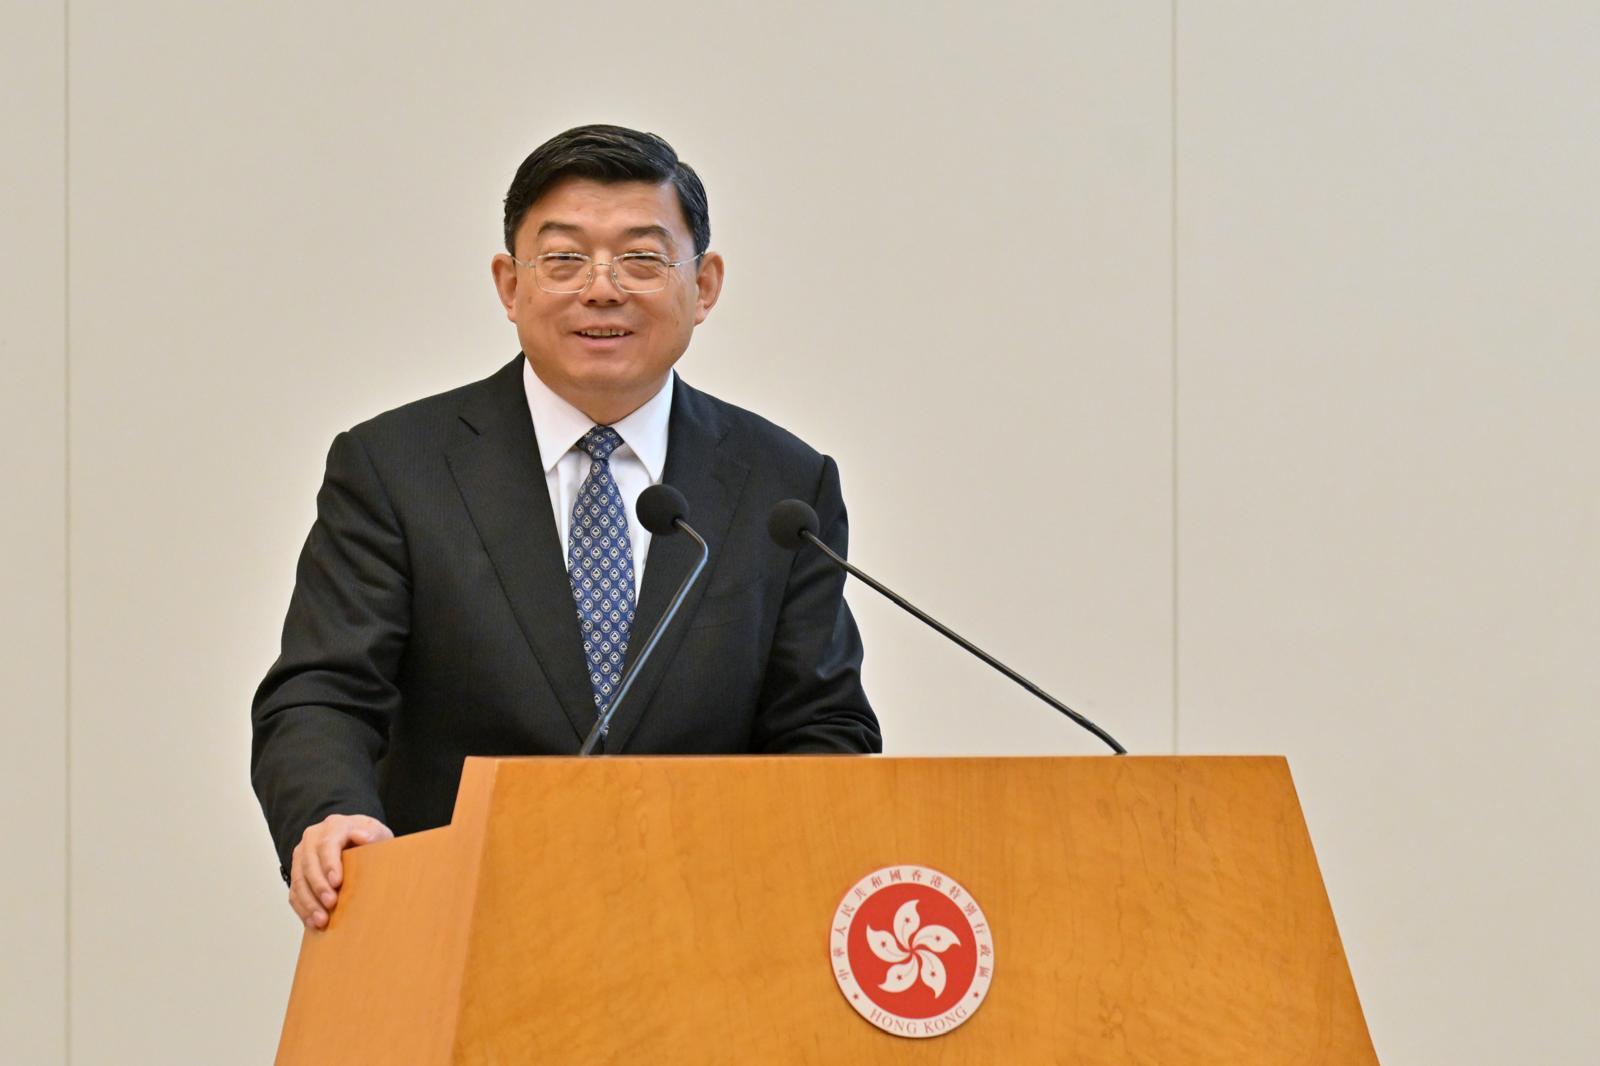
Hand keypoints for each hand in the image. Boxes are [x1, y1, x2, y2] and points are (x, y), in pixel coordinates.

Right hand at [287, 813, 392, 929]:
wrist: (354, 837)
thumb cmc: (368, 837)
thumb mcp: (377, 832)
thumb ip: (372, 834)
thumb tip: (362, 836)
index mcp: (333, 826)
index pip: (327, 844)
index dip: (330, 864)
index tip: (337, 883)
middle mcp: (312, 838)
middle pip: (309, 863)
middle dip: (318, 886)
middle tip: (330, 904)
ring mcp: (302, 855)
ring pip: (298, 879)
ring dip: (308, 902)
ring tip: (321, 920)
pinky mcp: (297, 872)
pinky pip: (294, 892)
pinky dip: (302, 908)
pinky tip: (312, 922)